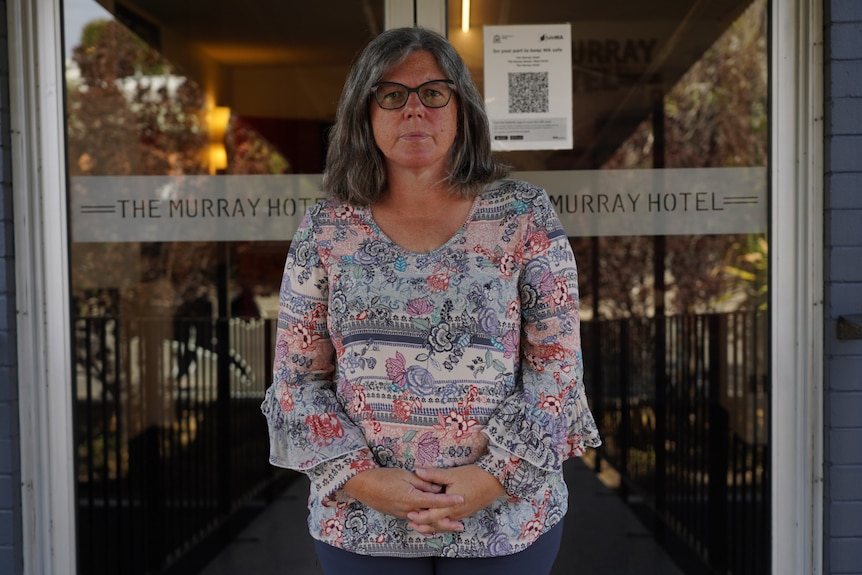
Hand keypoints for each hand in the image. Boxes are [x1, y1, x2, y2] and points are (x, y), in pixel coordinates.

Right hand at [341, 468, 463, 520]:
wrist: (363, 486)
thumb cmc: (383, 477)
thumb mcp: (405, 475)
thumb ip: (422, 482)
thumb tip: (437, 487)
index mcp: (411, 497)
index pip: (435, 500)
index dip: (449, 500)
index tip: (461, 499)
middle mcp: (409, 509)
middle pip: (431, 517)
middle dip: (446, 521)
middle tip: (460, 524)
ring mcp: (403, 514)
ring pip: (423, 521)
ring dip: (437, 523)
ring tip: (450, 526)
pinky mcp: (399, 515)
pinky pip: (415, 521)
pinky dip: (425, 523)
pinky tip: (432, 526)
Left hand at [406, 465, 504, 534]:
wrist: (495, 480)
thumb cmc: (474, 476)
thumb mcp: (452, 474)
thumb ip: (434, 474)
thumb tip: (417, 471)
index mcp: (450, 505)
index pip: (430, 516)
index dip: (418, 516)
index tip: (408, 513)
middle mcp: (455, 513)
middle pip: (436, 524)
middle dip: (423, 524)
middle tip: (410, 522)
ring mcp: (462, 514)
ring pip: (444, 524)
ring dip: (432, 525)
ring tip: (421, 524)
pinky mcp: (467, 512)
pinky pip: (451, 521)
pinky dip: (442, 522)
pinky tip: (438, 519)